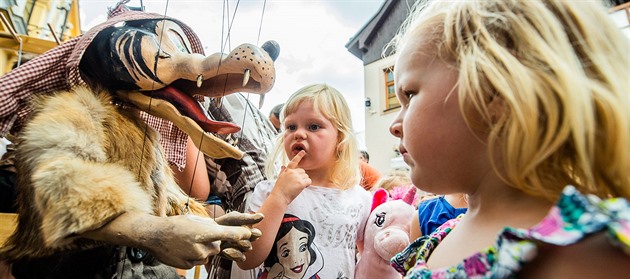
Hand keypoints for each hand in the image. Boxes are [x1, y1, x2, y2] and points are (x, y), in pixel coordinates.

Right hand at [143, 213, 261, 268]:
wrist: (154, 236)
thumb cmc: (174, 225)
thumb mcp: (194, 220)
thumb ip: (210, 226)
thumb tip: (222, 230)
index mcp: (205, 231)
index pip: (229, 234)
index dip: (242, 234)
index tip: (251, 234)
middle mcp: (202, 246)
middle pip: (218, 245)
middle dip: (213, 241)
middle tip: (196, 235)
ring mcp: (196, 257)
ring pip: (208, 254)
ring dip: (202, 248)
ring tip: (187, 242)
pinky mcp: (190, 266)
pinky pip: (199, 261)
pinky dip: (194, 256)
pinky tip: (183, 249)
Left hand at [214, 211, 263, 260]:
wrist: (208, 230)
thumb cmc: (223, 222)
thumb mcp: (234, 218)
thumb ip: (247, 218)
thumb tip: (262, 216)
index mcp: (248, 230)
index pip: (255, 234)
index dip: (253, 233)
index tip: (249, 231)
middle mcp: (246, 240)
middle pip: (250, 244)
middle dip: (244, 241)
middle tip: (238, 238)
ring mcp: (240, 248)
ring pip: (246, 250)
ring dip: (239, 246)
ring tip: (230, 242)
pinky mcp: (233, 255)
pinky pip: (240, 258)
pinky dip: (234, 254)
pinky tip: (225, 250)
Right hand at [271, 150, 310, 204]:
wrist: (279, 197)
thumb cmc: (279, 189)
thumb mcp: (279, 178)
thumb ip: (282, 172)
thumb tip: (283, 166)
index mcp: (287, 171)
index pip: (293, 162)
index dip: (299, 156)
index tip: (303, 151)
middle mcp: (292, 172)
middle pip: (303, 171)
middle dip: (302, 177)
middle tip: (297, 184)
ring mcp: (296, 177)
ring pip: (306, 176)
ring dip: (304, 181)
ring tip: (298, 187)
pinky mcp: (301, 183)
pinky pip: (309, 181)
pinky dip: (307, 184)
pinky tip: (302, 188)